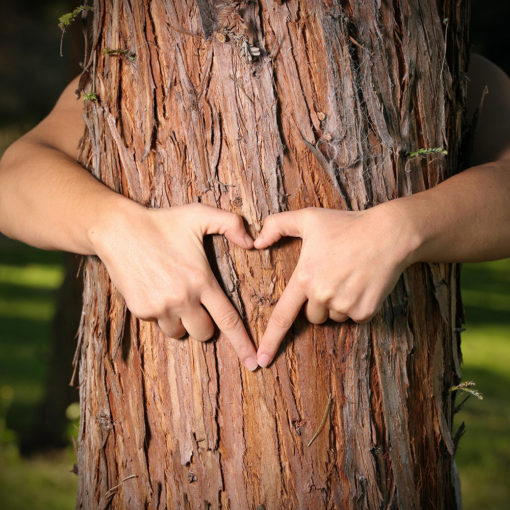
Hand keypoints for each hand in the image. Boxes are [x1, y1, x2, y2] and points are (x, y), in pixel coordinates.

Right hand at [90, 201, 257, 370]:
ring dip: (182, 321)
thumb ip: (232, 224)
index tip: (254, 363)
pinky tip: (157, 290)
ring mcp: (159, 308)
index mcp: (201, 281)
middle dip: (205, 324)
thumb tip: (254, 242)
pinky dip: (162, 314)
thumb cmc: (163, 222)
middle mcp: (182, 299)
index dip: (243, 344)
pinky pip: (158, 324)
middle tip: (197, 302)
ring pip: (180, 332)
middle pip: (204, 333)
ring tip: (174, 293)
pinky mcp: (140, 311)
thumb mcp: (200, 215)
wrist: (119, 230)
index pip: (228, 320)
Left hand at [253, 205, 415, 366]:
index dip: (271, 340)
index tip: (262, 359)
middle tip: (332, 277)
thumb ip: (277, 225)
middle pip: (312, 316)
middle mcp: (322, 295)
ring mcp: (345, 305)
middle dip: (318, 303)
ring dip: (338, 304)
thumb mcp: (308, 218)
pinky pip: (354, 318)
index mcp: (305, 278)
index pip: (282, 316)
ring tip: (349, 277)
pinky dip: (357, 306)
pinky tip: (362, 283)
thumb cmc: (346, 225)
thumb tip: (256, 242)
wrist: (388, 234)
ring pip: (334, 317)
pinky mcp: (365, 311)